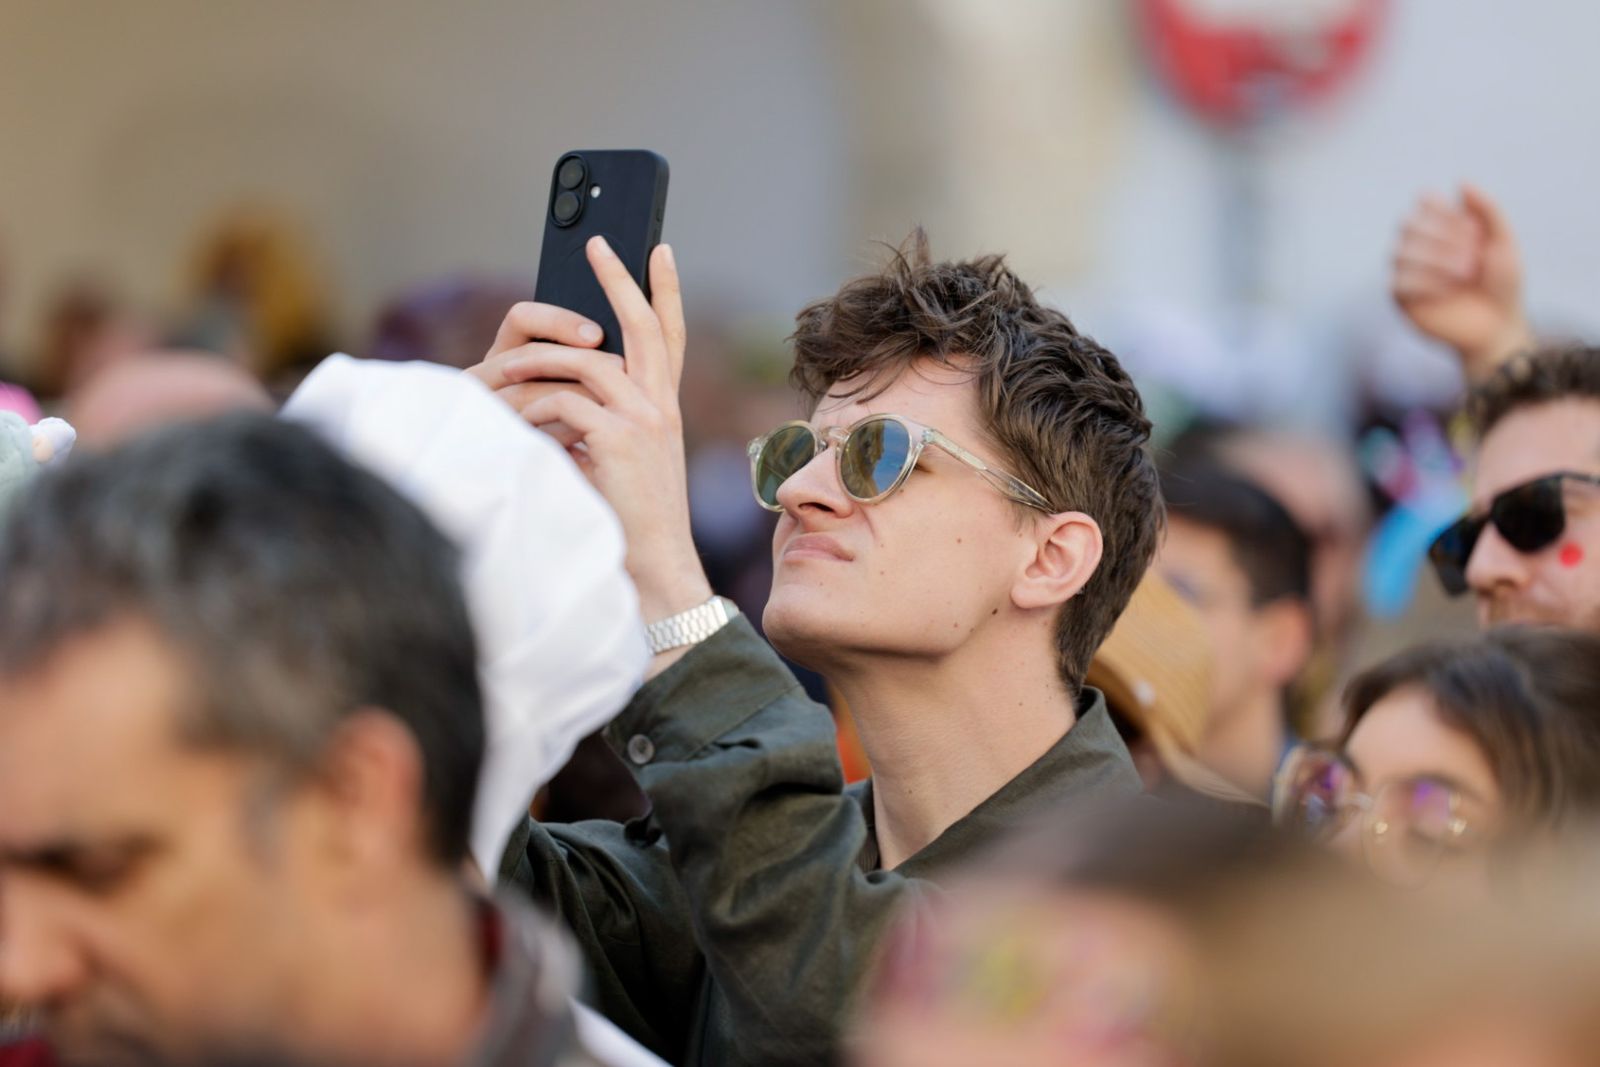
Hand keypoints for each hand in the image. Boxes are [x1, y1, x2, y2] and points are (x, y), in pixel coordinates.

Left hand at [466, 239, 711, 634]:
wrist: (652, 568)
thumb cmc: (627, 522)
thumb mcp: (618, 460)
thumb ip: (600, 419)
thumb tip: (556, 388)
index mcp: (662, 408)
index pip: (669, 336)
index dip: (663, 291)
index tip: (657, 250)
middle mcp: (660, 407)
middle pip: (642, 325)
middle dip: (619, 279)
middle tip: (596, 242)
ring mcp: (644, 421)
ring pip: (585, 361)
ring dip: (537, 360)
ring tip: (503, 370)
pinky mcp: (618, 440)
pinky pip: (562, 402)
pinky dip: (530, 409)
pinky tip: (512, 425)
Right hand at [1391, 184, 1533, 383]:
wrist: (1498, 327)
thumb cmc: (1502, 286)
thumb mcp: (1504, 243)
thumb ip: (1488, 210)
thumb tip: (1459, 183)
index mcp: (1442, 228)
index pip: (1424, 203)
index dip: (1444, 212)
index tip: (1473, 230)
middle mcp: (1420, 246)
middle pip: (1407, 224)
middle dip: (1441, 236)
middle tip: (1473, 257)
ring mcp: (1408, 272)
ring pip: (1400, 252)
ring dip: (1436, 259)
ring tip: (1465, 273)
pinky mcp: (1401, 299)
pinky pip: (1397, 281)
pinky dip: (1425, 282)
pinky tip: (1447, 291)